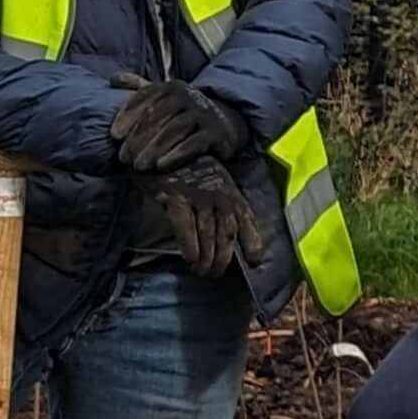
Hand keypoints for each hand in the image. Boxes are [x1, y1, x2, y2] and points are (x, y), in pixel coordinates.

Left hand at [110, 78, 249, 172]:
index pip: (145, 98)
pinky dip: (177, 154)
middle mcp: (188, 96)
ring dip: (153, 149)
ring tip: (139, 166)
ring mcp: (204, 114)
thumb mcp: (165, 98)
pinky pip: (195, 143)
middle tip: (124, 158)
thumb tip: (115, 79)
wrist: (225, 124)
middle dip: (137, 138)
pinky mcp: (217, 133)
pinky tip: (162, 166)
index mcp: (171, 87)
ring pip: (174, 130)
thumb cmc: (185, 114)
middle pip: (157, 116)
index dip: (127, 116)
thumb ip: (140, 88)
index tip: (114, 136)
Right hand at [151, 157, 268, 276]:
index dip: (253, 243)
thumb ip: (223, 208)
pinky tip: (190, 258)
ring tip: (201, 271)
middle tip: (214, 274)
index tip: (256, 263)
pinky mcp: (176, 195)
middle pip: (227, 234)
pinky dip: (189, 244)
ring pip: (208, 233)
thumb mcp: (214, 185)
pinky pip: (185, 225)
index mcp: (231, 193)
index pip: (247, 221)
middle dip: (223, 258)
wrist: (161, 144)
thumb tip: (228, 238)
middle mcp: (219, 195)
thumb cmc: (189, 172)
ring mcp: (198, 195)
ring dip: (206, 257)